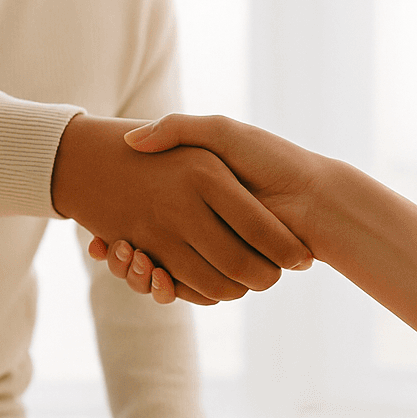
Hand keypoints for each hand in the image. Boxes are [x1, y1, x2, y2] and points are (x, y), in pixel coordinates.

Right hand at [52, 115, 311, 302]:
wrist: (316, 199)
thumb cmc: (270, 159)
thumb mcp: (220, 133)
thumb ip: (179, 129)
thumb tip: (133, 140)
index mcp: (196, 193)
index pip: (141, 208)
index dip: (119, 220)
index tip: (99, 222)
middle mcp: (198, 225)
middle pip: (143, 248)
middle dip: (124, 255)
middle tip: (106, 247)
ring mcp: (209, 251)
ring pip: (157, 273)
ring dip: (137, 273)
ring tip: (127, 256)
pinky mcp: (221, 273)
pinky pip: (183, 288)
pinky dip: (163, 287)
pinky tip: (151, 273)